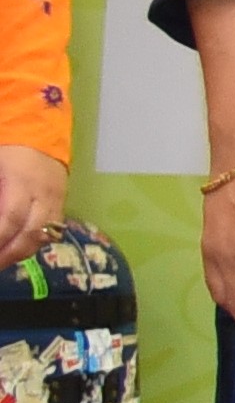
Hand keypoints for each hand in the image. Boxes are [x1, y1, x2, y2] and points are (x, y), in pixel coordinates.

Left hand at [0, 144, 58, 261]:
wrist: (41, 140)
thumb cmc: (8, 152)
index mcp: (23, 181)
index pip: (12, 217)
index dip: (0, 236)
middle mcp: (44, 196)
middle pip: (32, 233)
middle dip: (10, 254)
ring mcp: (56, 203)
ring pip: (43, 237)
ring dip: (21, 253)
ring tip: (2, 262)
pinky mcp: (61, 208)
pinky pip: (50, 234)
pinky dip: (32, 245)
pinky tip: (17, 251)